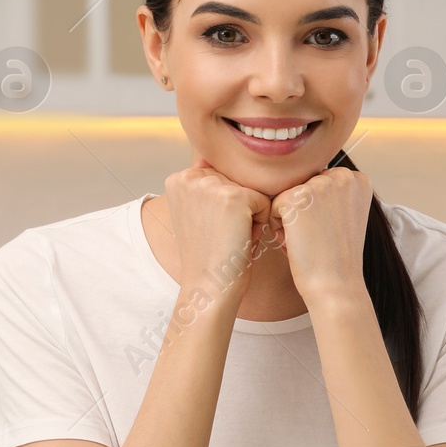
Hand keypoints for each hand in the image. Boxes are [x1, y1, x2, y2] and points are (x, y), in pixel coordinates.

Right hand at [163, 158, 273, 304]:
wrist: (209, 286)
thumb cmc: (210, 254)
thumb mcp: (198, 212)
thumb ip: (206, 185)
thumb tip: (217, 160)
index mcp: (179, 178)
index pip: (224, 176)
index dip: (226, 206)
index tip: (212, 228)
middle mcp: (190, 176)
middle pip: (240, 181)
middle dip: (240, 209)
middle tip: (224, 235)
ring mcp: (211, 185)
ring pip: (254, 191)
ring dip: (251, 216)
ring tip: (232, 237)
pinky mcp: (234, 197)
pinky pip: (266, 202)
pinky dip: (260, 224)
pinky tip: (242, 240)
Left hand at [269, 166, 372, 306]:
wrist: (336, 284)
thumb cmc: (336, 257)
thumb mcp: (345, 216)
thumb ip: (332, 193)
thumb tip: (304, 182)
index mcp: (357, 179)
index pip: (319, 183)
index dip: (319, 210)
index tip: (332, 230)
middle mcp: (342, 176)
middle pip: (302, 187)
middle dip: (303, 213)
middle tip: (320, 238)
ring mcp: (320, 184)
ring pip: (287, 196)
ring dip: (290, 220)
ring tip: (309, 241)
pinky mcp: (296, 197)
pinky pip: (273, 207)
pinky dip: (279, 228)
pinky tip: (298, 243)